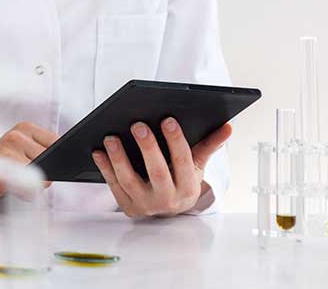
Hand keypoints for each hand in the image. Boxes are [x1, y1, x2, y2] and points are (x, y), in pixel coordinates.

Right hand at [0, 121, 57, 209]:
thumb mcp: (19, 157)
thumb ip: (42, 155)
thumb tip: (66, 164)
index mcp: (24, 128)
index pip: (59, 143)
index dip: (56, 160)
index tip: (45, 166)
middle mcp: (17, 134)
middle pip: (53, 160)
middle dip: (43, 174)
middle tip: (18, 176)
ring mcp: (10, 149)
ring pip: (44, 174)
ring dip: (31, 184)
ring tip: (10, 181)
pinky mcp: (5, 167)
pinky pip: (32, 185)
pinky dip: (24, 192)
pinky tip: (7, 187)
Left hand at [91, 119, 231, 217]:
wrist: (168, 208)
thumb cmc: (181, 179)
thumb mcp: (197, 165)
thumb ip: (209, 145)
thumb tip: (227, 127)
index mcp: (187, 187)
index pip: (183, 161)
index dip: (176, 140)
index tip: (167, 119)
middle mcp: (167, 199)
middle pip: (157, 172)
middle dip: (148, 148)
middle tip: (138, 124)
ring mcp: (146, 205)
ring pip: (131, 181)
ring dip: (119, 158)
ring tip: (111, 137)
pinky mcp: (128, 207)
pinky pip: (114, 186)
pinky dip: (105, 168)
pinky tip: (99, 151)